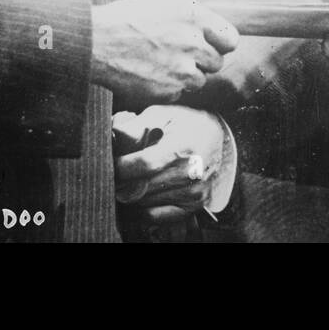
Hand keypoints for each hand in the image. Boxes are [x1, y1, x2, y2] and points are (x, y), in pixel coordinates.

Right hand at [91, 0, 238, 108]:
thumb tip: (212, 31)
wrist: (95, 43)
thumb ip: (192, 17)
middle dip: (202, 61)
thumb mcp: (162, 5)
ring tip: (159, 64)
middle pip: (217, 63)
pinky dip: (167, 88)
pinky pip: (178, 94)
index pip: (231, 39)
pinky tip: (149, 75)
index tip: (215, 46)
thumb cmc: (124, 20)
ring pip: (199, 80)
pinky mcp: (169, 90)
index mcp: (193, 16)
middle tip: (179, 56)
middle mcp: (193, 42)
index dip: (222, 44)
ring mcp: (182, 69)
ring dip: (184, 76)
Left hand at [112, 105, 232, 223]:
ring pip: (144, 202)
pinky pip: (155, 216)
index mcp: (182, 147)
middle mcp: (190, 173)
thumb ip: (135, 126)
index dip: (122, 166)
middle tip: (116, 171)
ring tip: (129, 179)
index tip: (112, 161)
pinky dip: (141, 207)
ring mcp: (194, 192)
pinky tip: (140, 193)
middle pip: (142, 187)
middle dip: (122, 180)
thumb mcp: (162, 114)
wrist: (217, 135)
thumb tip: (111, 135)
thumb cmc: (186, 122)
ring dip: (131, 193)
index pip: (144, 165)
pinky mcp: (194, 205)